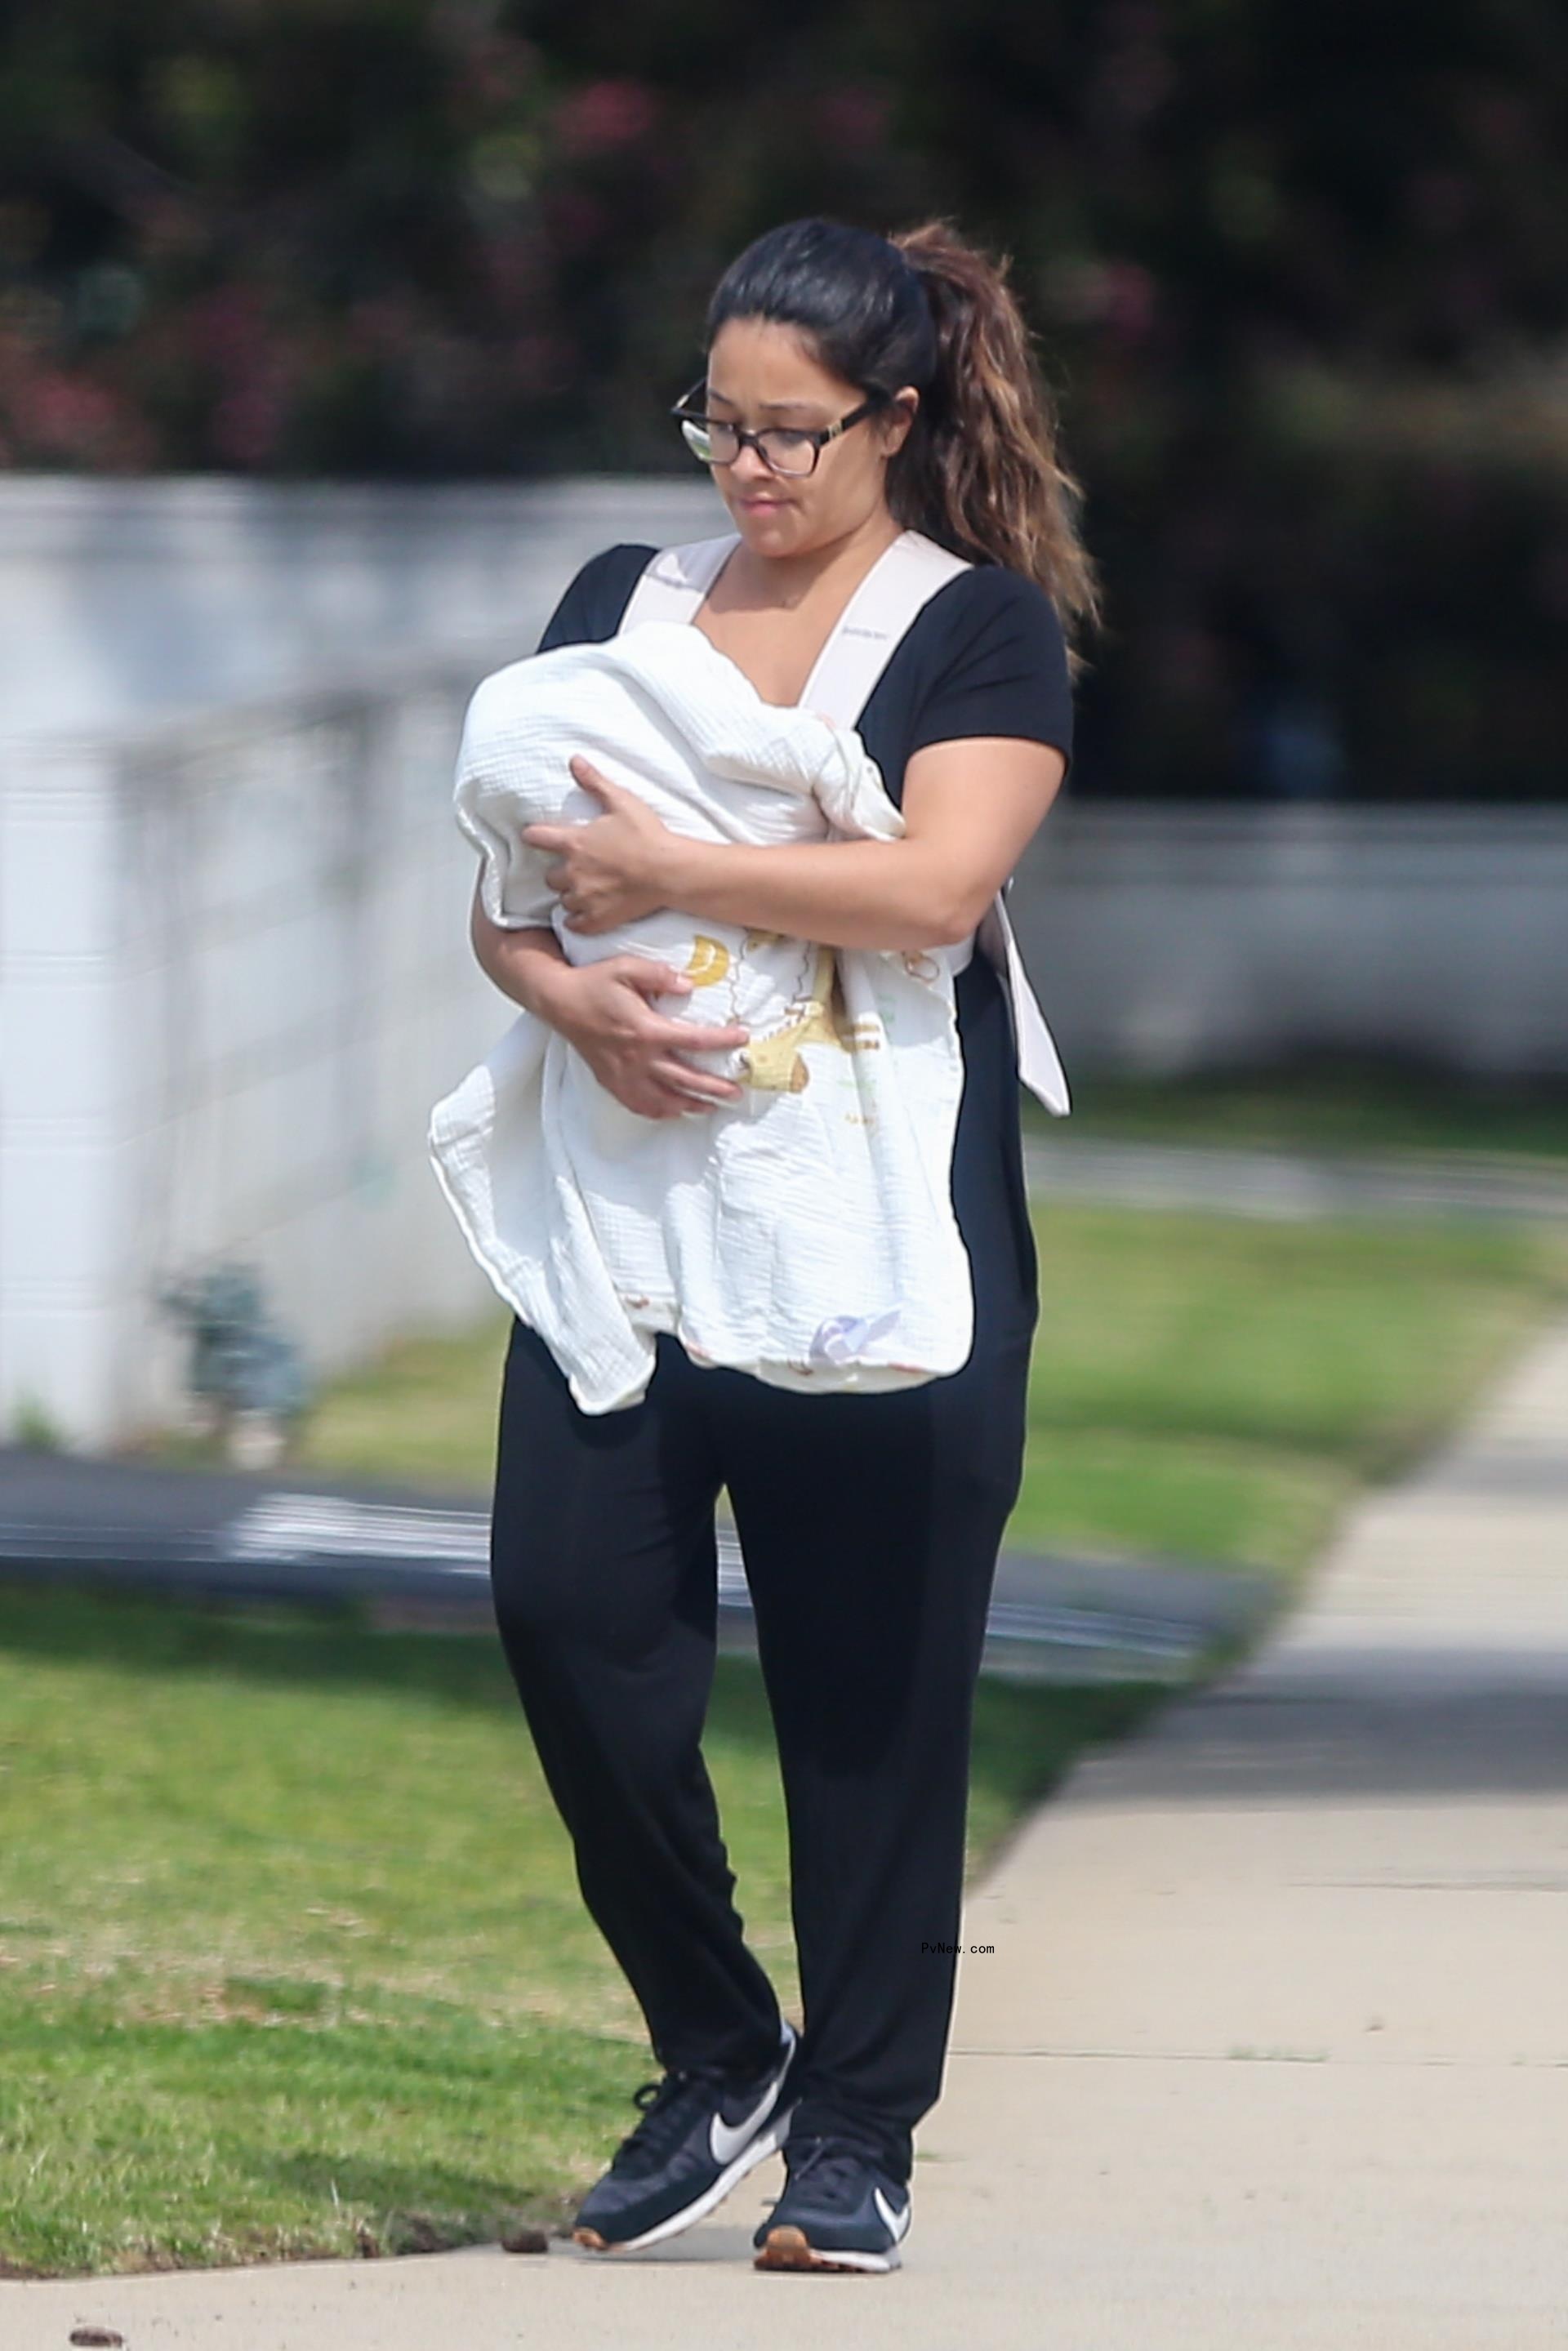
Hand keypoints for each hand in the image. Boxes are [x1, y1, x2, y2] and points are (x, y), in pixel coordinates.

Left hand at [522, 758, 678, 931]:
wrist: (669, 871)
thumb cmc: (647, 835)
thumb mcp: (621, 802)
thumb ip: (594, 783)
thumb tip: (574, 760)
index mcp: (574, 843)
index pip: (536, 838)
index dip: (534, 836)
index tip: (535, 837)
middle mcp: (573, 872)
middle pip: (550, 877)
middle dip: (560, 873)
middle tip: (579, 869)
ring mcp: (584, 898)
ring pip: (563, 900)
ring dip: (572, 895)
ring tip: (589, 890)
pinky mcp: (596, 919)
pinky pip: (574, 923)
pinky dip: (578, 919)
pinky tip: (589, 912)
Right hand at [541, 953, 749, 1120]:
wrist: (559, 1002)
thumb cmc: (595, 983)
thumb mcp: (626, 967)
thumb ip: (659, 975)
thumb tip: (689, 985)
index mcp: (645, 1029)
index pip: (693, 1040)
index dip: (722, 1041)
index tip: (743, 1038)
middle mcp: (637, 1058)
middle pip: (685, 1079)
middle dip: (714, 1087)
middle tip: (737, 1092)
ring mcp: (623, 1074)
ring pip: (663, 1100)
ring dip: (691, 1105)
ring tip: (712, 1107)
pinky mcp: (611, 1082)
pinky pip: (639, 1105)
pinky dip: (660, 1112)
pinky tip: (675, 1111)